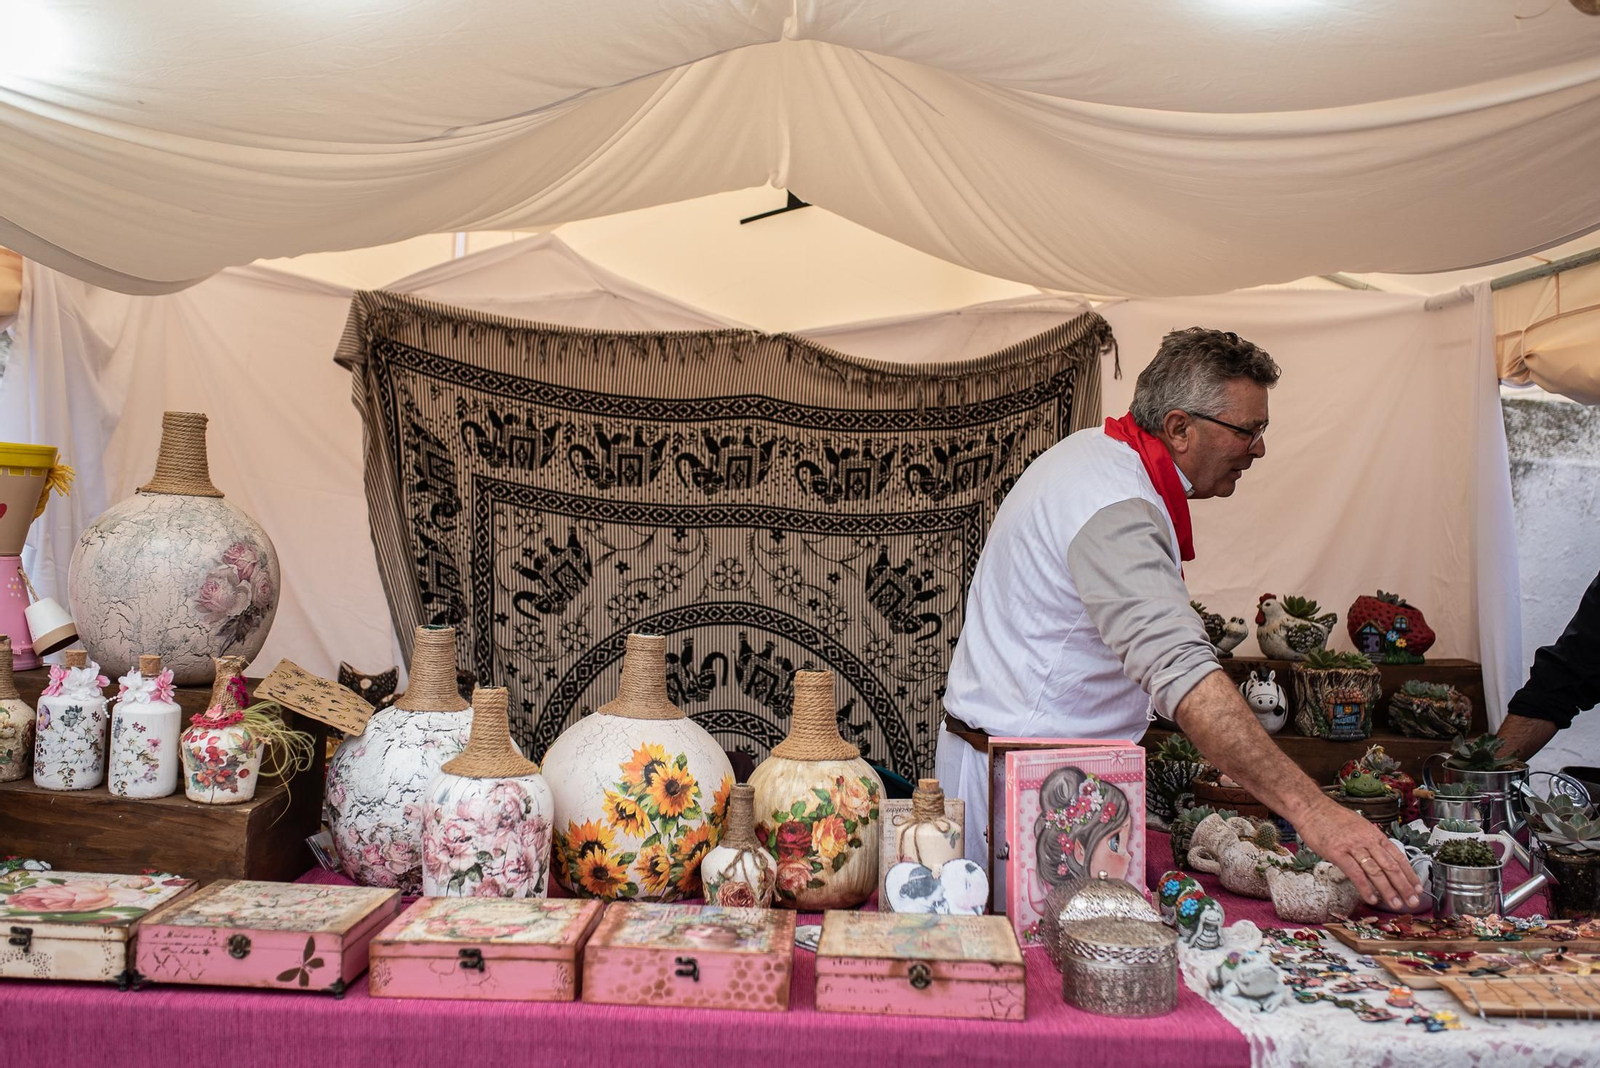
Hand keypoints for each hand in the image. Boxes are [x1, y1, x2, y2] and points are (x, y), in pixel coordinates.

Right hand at [1295, 799, 1422, 910]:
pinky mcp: (1337, 852)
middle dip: (1404, 886)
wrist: (1310, 807)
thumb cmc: (1330, 817)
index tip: (1417, 888)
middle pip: (1390, 866)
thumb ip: (1369, 841)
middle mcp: (1367, 840)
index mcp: (1374, 834)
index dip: (1409, 874)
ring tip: (1396, 904)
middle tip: (1413, 902)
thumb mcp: (1357, 825)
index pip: (1397, 856)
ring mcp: (1352, 846)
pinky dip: (1365, 887)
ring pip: (1376, 871)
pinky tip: (1371, 898)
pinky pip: (1355, 873)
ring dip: (1388, 890)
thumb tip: (1380, 855)